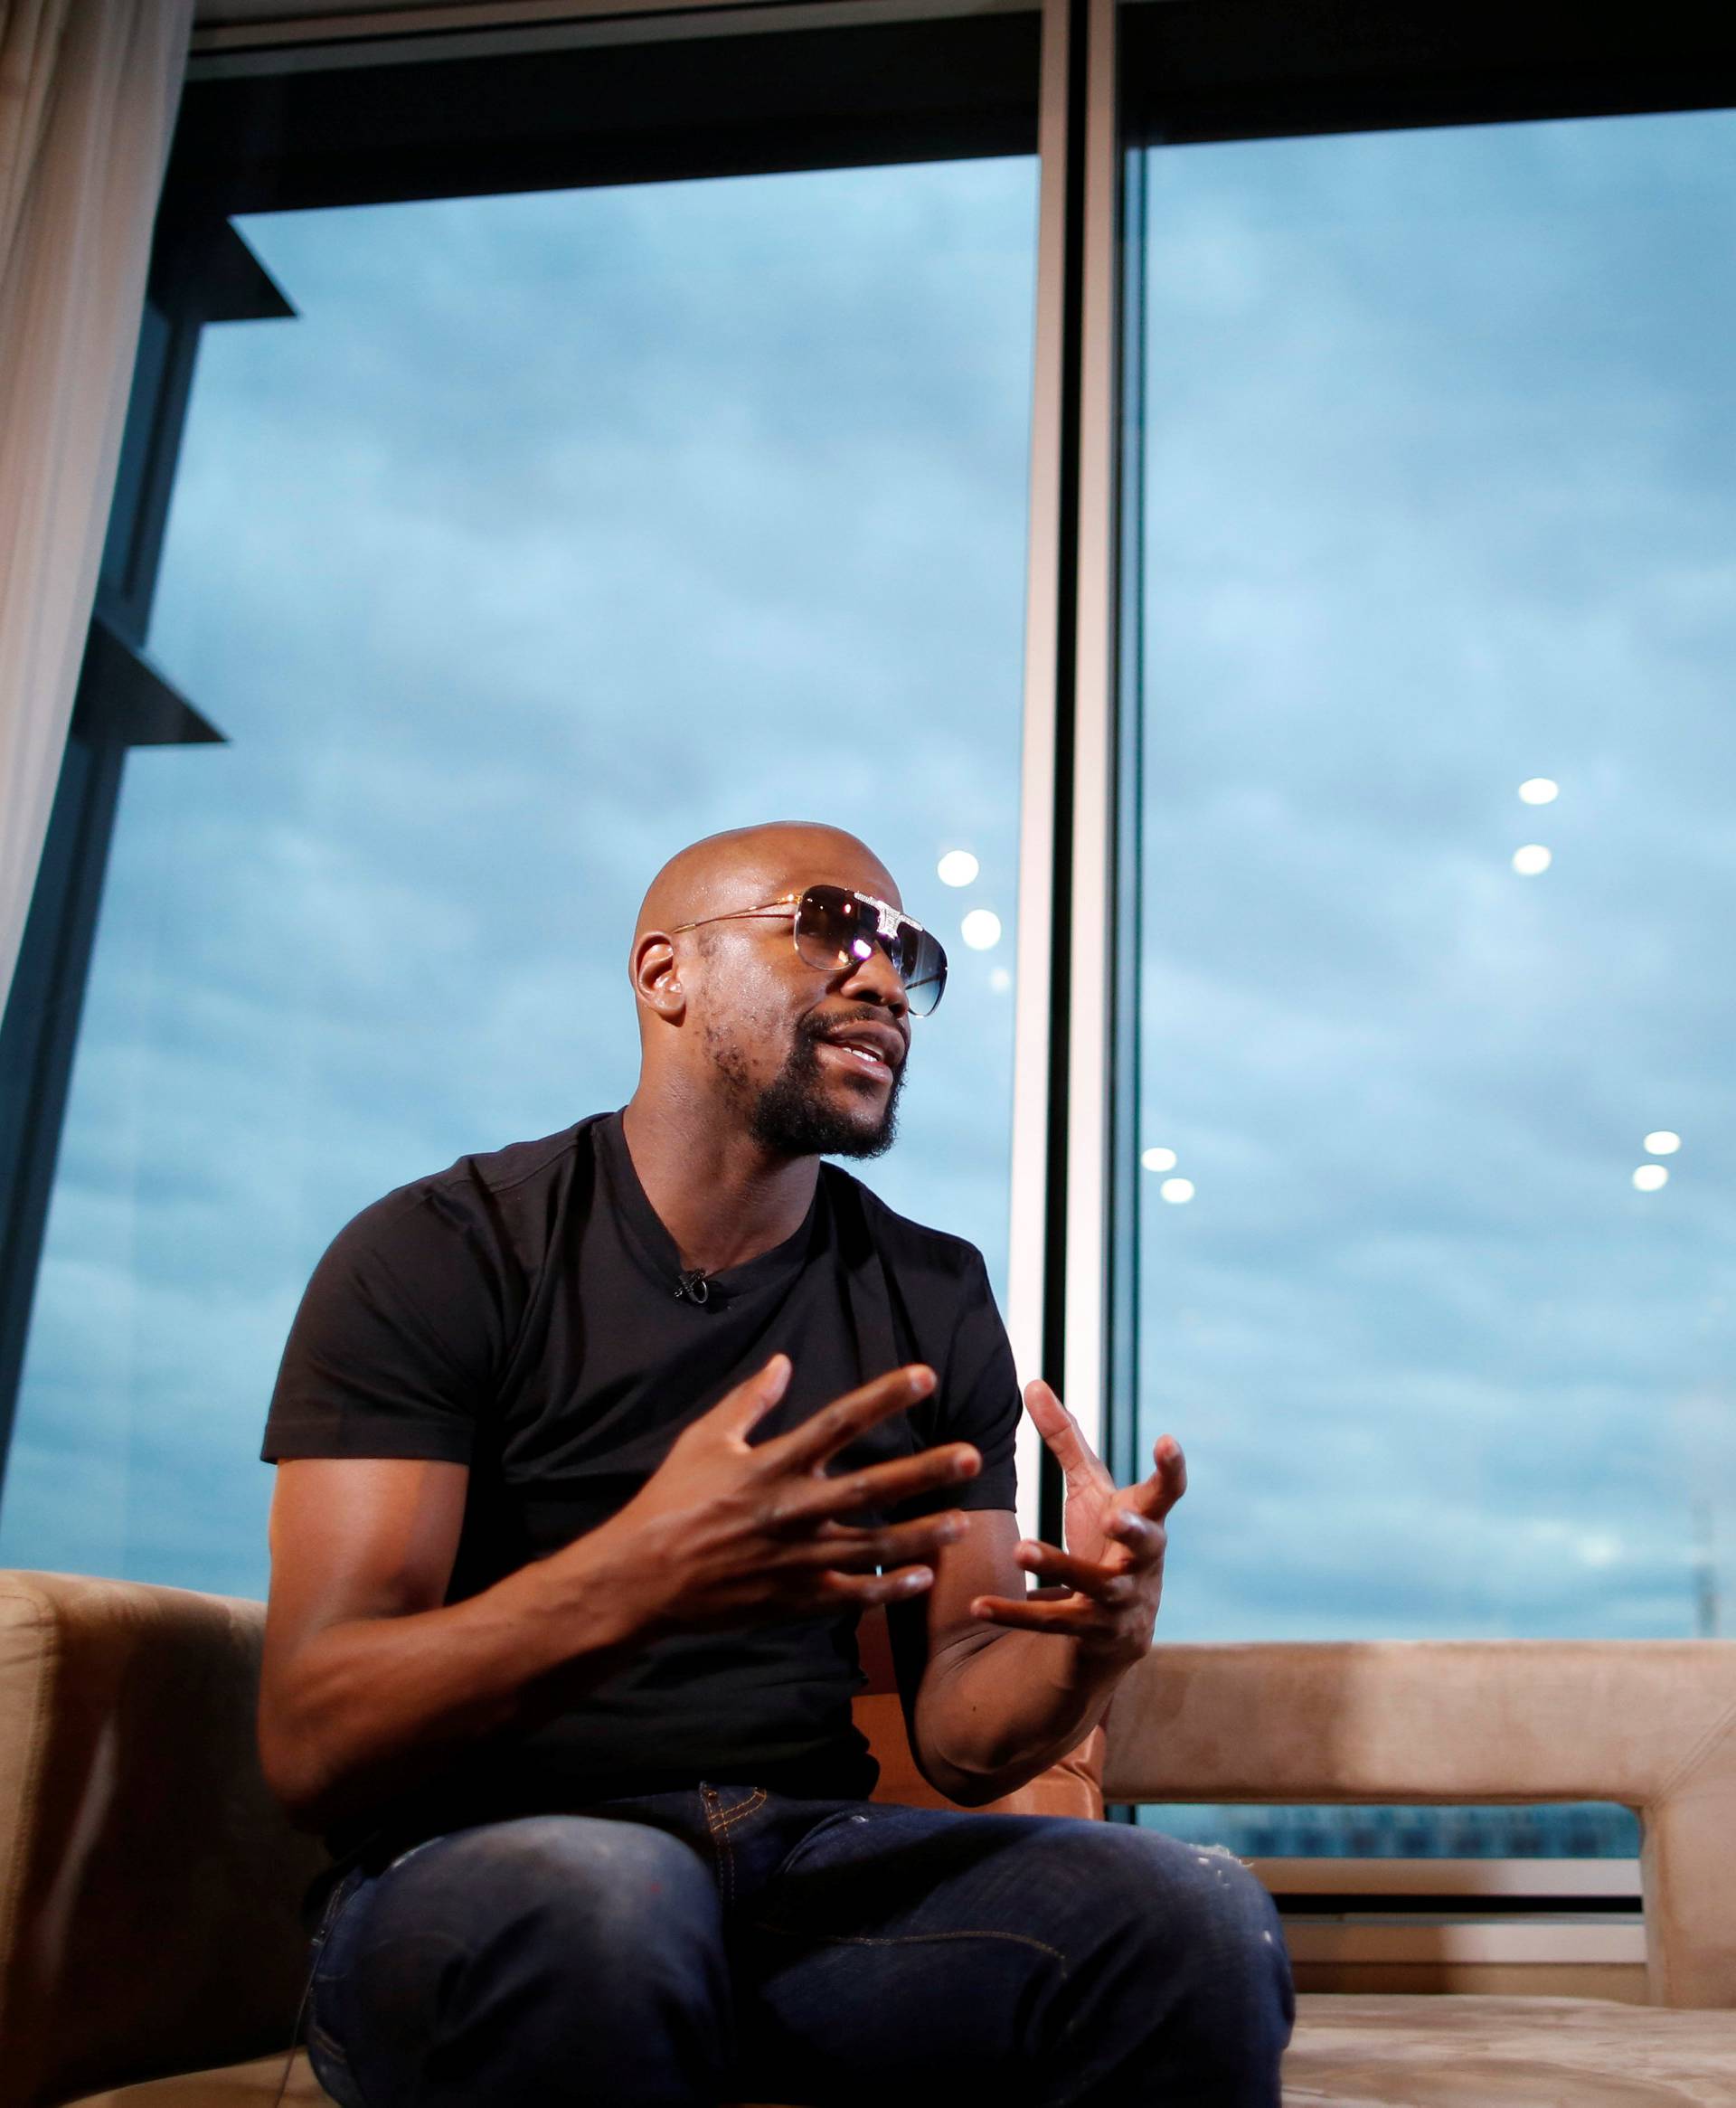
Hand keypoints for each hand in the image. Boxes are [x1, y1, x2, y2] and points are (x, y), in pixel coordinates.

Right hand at [575, 1355, 982, 1637]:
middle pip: (872, 1487)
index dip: (884, 1395)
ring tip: (961, 1522)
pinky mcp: (791, 1600)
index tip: (925, 1375)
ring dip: (921, 1535)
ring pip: (872, 1546)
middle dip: (924, 1472)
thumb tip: (783, 1361)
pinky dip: (887, 1588)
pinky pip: (850, 1595)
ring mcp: (795, 1559)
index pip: (839, 1420)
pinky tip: (922, 1578)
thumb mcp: (703, 1440)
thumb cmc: (669, 1501)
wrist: (640, 1579)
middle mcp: (791, 1510)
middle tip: (971, 1457)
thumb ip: (748, 1401)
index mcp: (771, 1464)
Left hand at [968, 1379, 1185, 1663]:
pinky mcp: (1092, 1633)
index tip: (1167, 1441)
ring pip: (1095, 1584)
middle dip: (1132, 1529)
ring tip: (1020, 1548)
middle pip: (1146, 1545)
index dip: (1171, 1468)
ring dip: (1060, 1565)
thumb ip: (1065, 1439)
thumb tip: (1032, 1381)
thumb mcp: (1089, 1489)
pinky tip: (978, 1605)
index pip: (1167, 1493)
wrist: (1118, 1627)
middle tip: (1113, 1515)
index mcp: (1146, 1520)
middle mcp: (1142, 1562)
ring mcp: (1122, 1601)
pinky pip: (1052, 1624)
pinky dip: (1014, 1614)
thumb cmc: (1104, 1539)